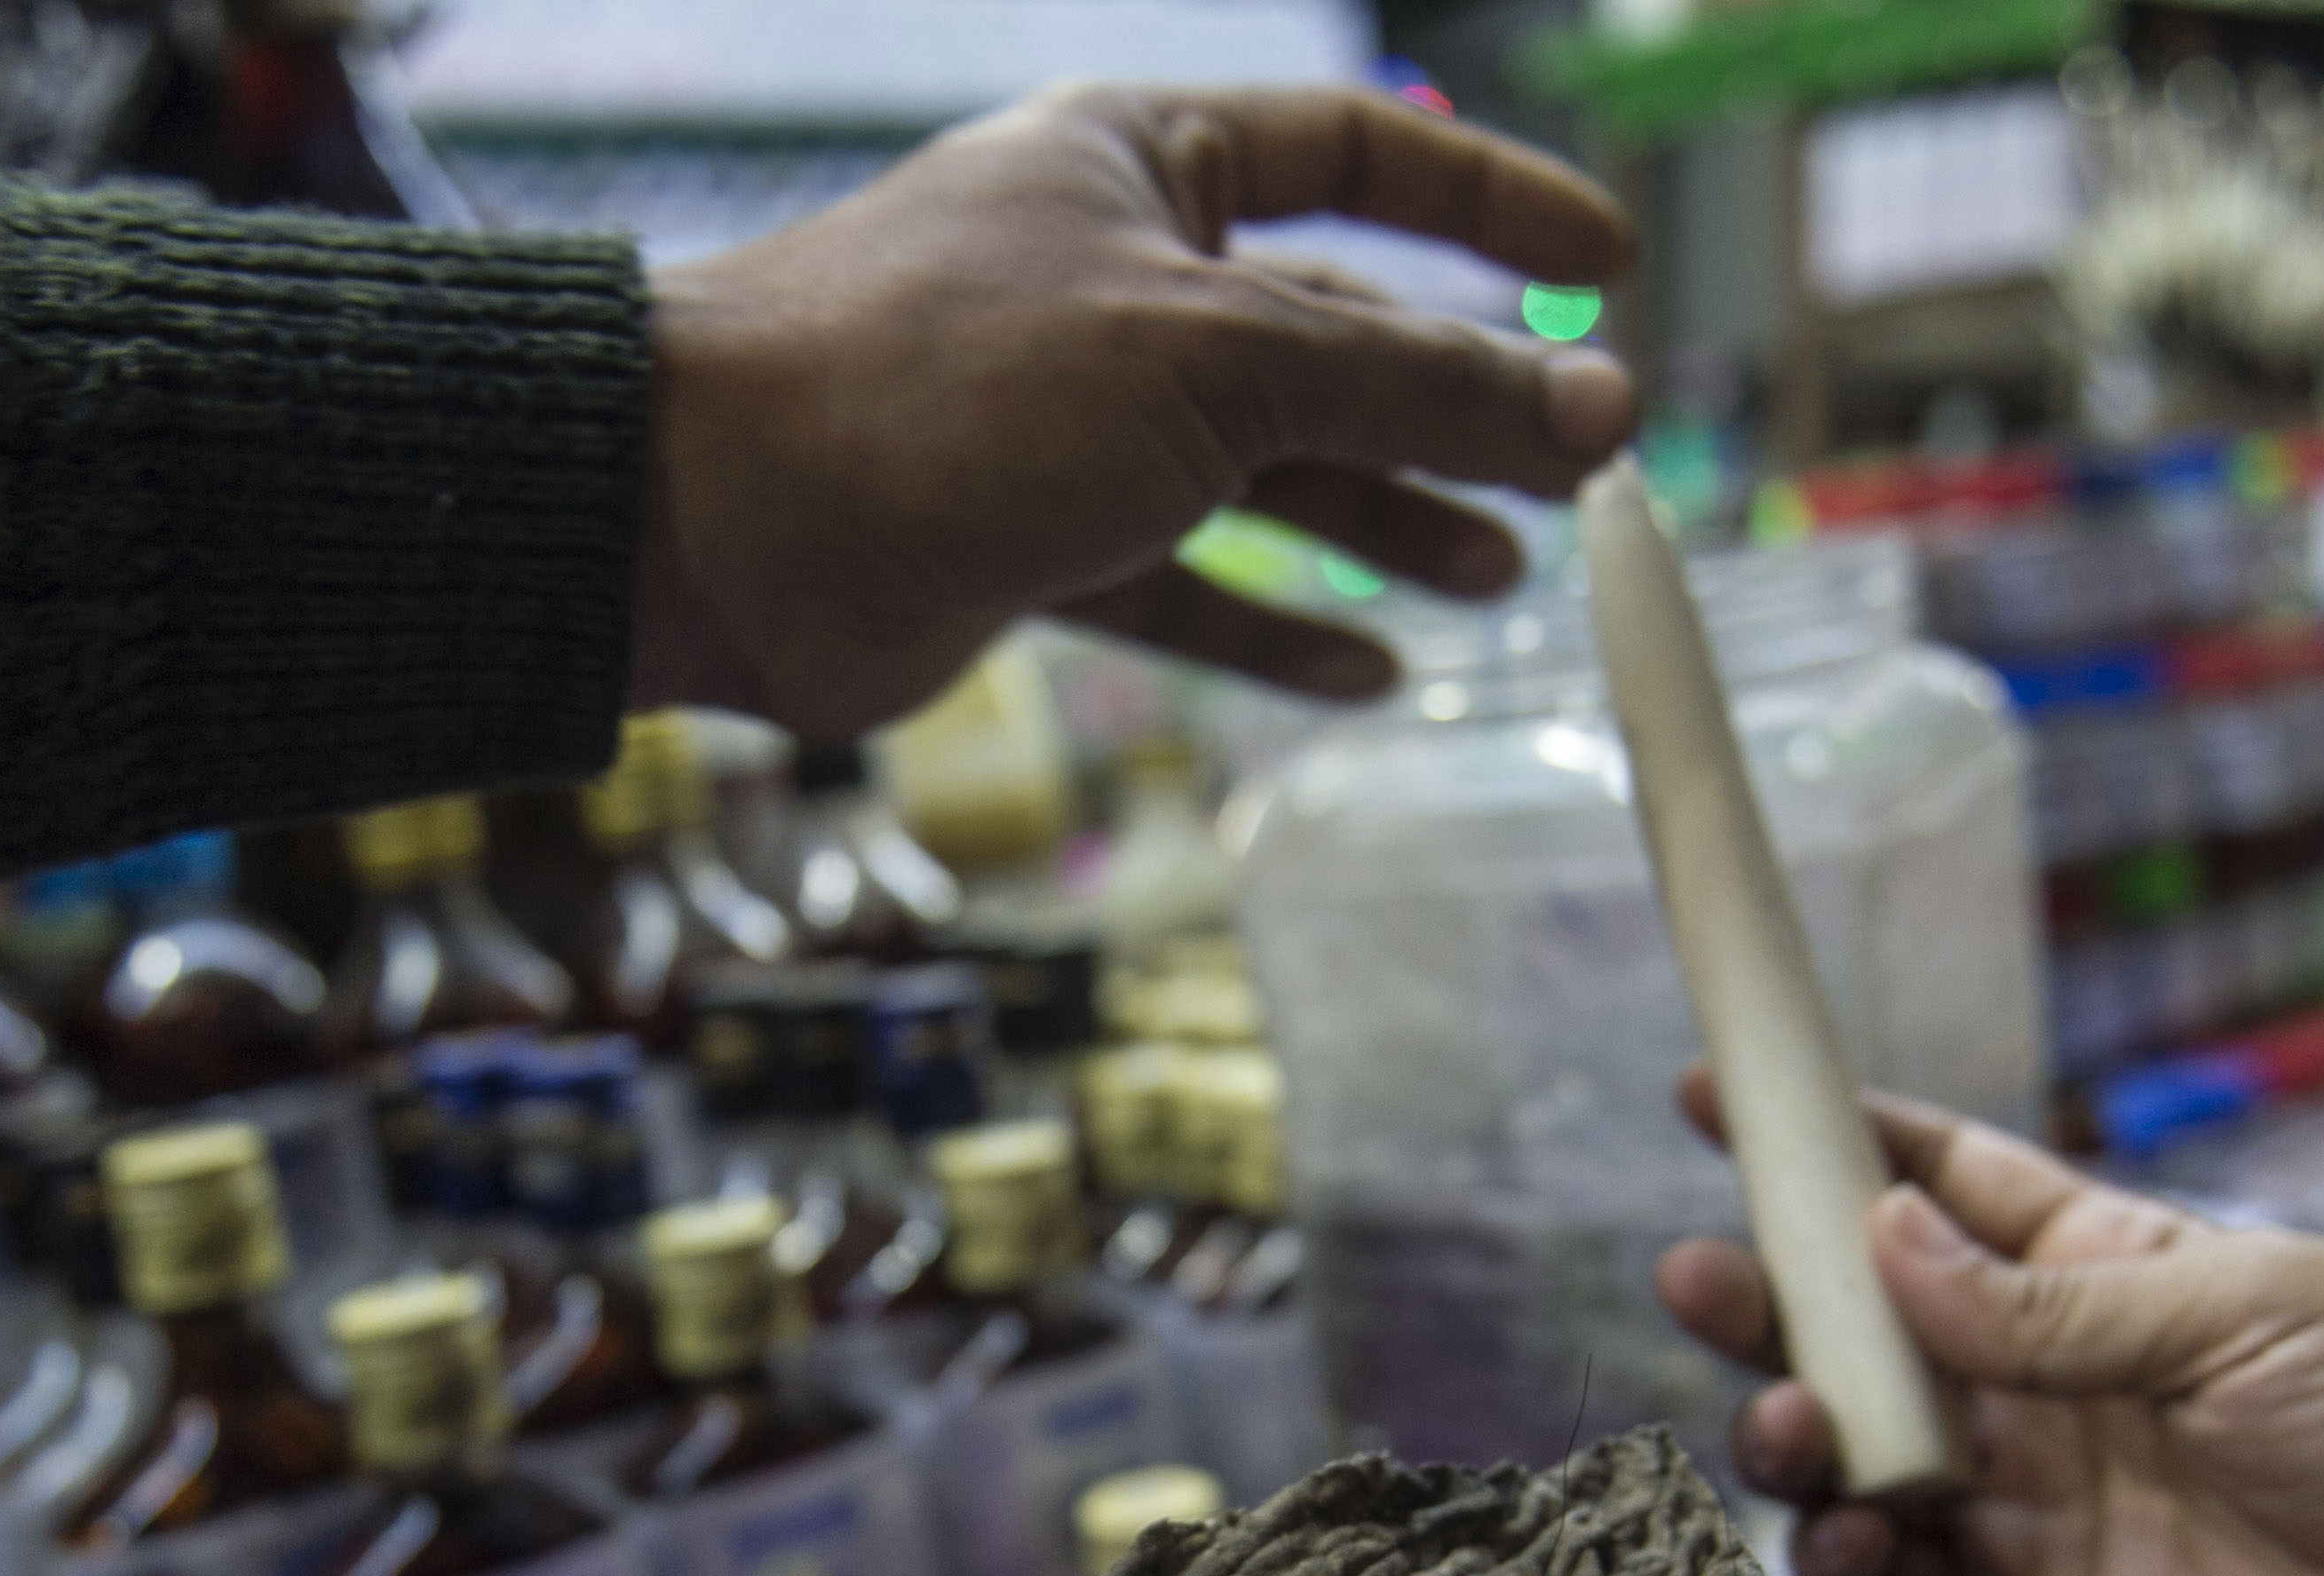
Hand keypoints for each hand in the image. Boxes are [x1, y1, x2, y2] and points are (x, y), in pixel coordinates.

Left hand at [630, 85, 1636, 733]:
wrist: (718, 520)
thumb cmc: (946, 382)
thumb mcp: (1218, 359)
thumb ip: (1416, 383)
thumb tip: (1596, 408)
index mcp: (1142, 163)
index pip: (1358, 154)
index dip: (1490, 205)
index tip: (1604, 264)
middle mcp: (1111, 278)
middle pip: (1328, 332)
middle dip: (1455, 405)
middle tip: (1581, 481)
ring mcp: (1070, 417)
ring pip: (1265, 468)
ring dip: (1384, 520)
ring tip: (1497, 579)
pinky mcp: (1029, 543)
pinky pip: (1184, 584)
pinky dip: (1272, 624)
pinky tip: (1368, 673)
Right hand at [1654, 1082, 2323, 1575]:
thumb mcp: (2241, 1312)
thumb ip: (2048, 1303)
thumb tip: (1881, 1237)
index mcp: (2106, 1270)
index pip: (1943, 1185)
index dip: (1834, 1144)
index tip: (1719, 1098)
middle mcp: (2050, 1383)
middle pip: (1868, 1329)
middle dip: (1773, 1300)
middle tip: (1697, 1279)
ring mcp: (2040, 1504)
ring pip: (1866, 1462)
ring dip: (1802, 1435)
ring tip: (1786, 1425)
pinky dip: (1854, 1567)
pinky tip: (1841, 1536)